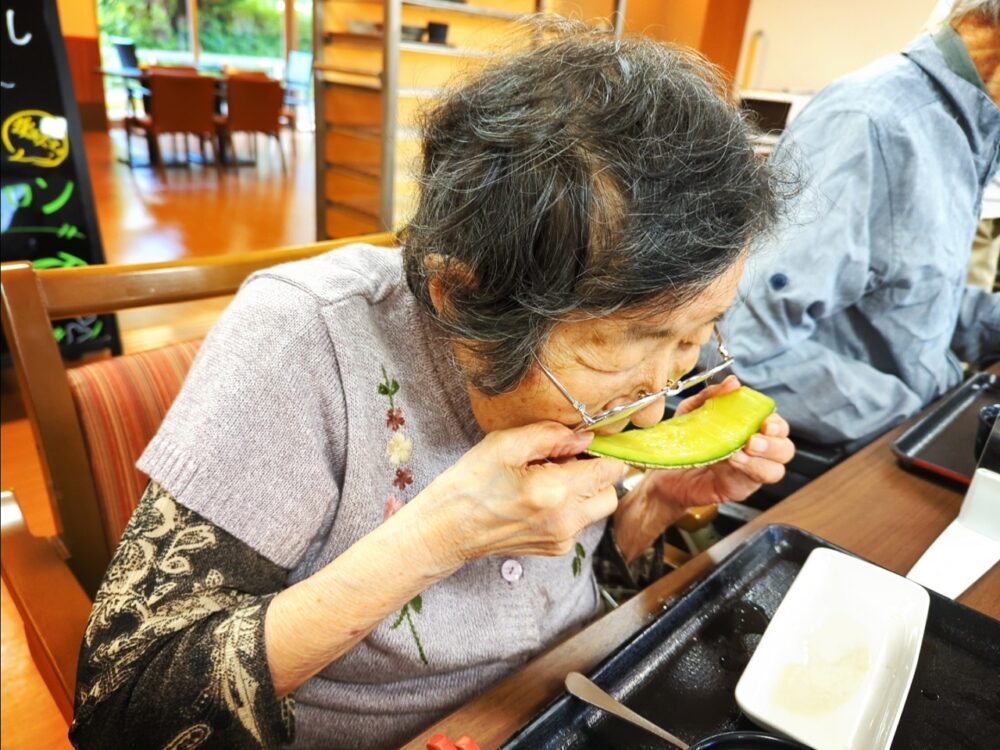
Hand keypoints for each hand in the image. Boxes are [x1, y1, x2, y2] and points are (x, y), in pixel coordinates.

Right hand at [413, 422, 625, 567]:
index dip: (600, 453)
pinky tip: (538, 498)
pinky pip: (578, 523)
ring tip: (546, 480)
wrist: (447, 530)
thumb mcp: (504, 444)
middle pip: (610, 495)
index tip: (584, 446)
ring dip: (582, 492)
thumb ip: (551, 435)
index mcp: (555, 491)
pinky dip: (569, 508)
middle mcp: (565, 520)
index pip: (609, 471)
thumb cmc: (469, 485)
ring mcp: (561, 539)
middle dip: (596, 475)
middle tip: (565, 462)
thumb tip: (584, 436)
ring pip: (595, 510)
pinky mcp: (555, 549)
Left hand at [646, 375, 794, 508]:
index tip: (764, 421)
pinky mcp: (739, 488)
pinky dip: (748, 470)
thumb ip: (712, 395)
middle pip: (785, 448)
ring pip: (777, 469)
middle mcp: (755, 452)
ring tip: (743, 449)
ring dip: (763, 459)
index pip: (777, 425)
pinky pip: (753, 482)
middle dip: (774, 443)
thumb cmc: (681, 441)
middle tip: (754, 439)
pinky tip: (733, 460)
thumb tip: (733, 382)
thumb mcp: (692, 411)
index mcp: (749, 430)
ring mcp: (749, 472)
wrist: (661, 471)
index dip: (776, 423)